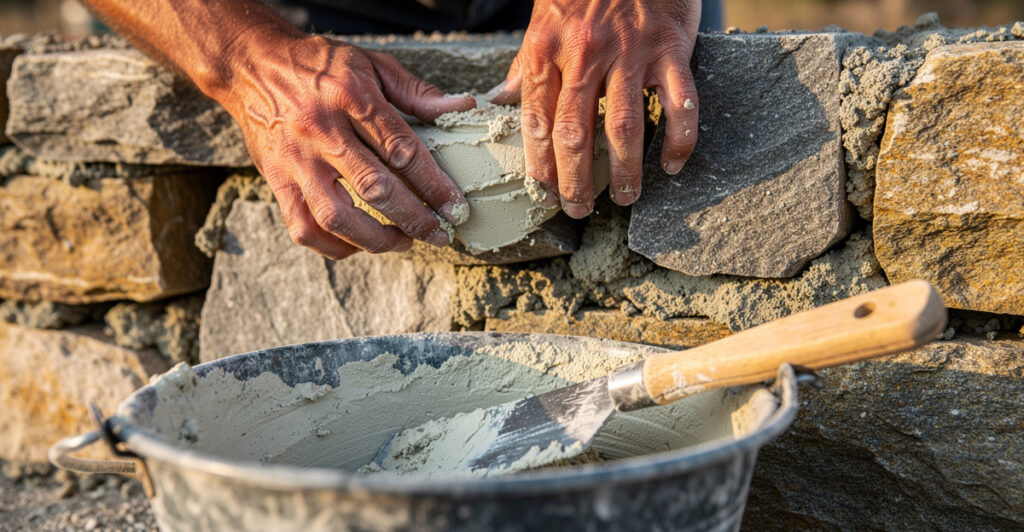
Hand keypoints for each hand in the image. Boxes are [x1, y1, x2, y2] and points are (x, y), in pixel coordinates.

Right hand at [217, 33, 475, 259]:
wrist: (252, 64)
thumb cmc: (318, 65)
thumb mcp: (371, 63)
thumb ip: (416, 92)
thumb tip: (460, 108)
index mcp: (351, 97)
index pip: (402, 150)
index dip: (434, 185)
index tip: (455, 207)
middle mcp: (321, 130)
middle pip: (375, 188)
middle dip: (414, 219)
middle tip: (439, 234)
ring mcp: (295, 159)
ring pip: (337, 217)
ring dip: (376, 240)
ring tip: (403, 242)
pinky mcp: (275, 179)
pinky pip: (303, 228)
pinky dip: (334, 246)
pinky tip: (358, 244)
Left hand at [488, 0, 700, 216]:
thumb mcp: (542, 20)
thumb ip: (525, 64)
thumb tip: (500, 101)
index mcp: (548, 49)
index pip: (536, 119)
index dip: (538, 163)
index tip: (542, 192)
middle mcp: (586, 54)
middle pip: (575, 132)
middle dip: (573, 180)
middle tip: (576, 209)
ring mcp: (631, 53)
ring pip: (623, 126)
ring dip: (623, 171)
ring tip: (624, 199)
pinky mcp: (671, 49)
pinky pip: (680, 104)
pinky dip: (679, 140)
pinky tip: (673, 165)